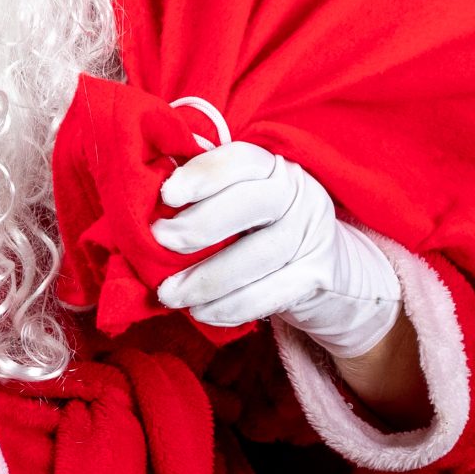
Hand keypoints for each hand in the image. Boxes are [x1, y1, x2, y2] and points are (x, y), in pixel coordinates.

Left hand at [150, 142, 399, 360]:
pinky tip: (202, 313)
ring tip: (169, 293)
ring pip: (260, 255)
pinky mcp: (319, 276)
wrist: (332, 273)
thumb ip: (205, 198)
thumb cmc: (261, 232)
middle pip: (250, 204)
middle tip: (160, 240)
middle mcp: (298, 195)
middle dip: (200, 224)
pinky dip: (233, 306)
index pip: (240, 160)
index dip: (203, 173)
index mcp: (272, 167)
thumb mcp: (240, 204)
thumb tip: (142, 204)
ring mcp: (312, 236)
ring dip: (208, 278)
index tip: (166, 194)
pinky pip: (273, 293)